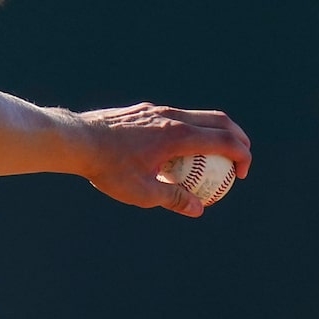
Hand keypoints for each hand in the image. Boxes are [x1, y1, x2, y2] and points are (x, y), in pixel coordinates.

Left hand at [70, 103, 251, 215]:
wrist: (77, 140)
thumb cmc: (109, 168)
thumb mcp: (143, 192)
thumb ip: (174, 199)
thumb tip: (198, 208)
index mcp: (178, 136)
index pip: (224, 141)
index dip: (242, 156)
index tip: (242, 174)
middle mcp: (172, 117)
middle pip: (219, 121)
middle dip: (238, 138)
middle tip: (241, 158)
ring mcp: (158, 110)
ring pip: (198, 116)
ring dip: (213, 133)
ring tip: (213, 155)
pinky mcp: (145, 111)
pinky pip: (178, 117)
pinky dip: (191, 130)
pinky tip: (179, 150)